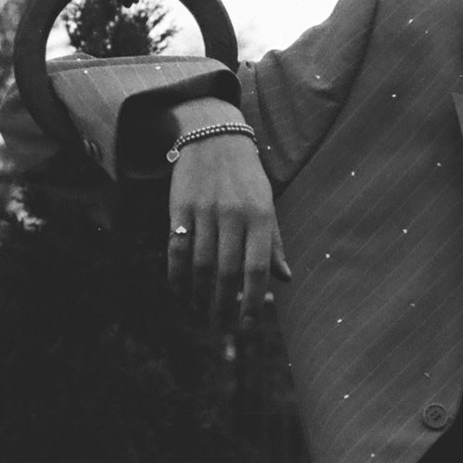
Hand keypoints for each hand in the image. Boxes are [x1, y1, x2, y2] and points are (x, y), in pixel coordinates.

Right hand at [164, 118, 289, 324]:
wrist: (213, 136)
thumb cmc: (246, 178)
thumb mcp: (267, 205)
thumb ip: (273, 243)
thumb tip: (285, 279)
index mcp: (260, 217)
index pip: (256, 269)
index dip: (252, 302)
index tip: (247, 326)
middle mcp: (233, 215)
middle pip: (226, 273)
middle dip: (223, 306)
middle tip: (220, 326)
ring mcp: (204, 211)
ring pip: (200, 265)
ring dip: (199, 296)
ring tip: (201, 312)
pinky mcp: (180, 206)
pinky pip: (177, 249)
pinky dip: (177, 274)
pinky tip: (180, 291)